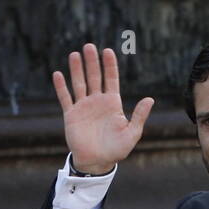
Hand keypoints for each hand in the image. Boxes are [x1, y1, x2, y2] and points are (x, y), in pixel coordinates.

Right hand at [52, 43, 153, 173]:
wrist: (97, 162)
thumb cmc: (116, 150)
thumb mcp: (132, 134)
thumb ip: (139, 116)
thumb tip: (150, 99)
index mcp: (112, 103)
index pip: (111, 79)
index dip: (109, 65)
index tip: (107, 51)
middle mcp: (97, 102)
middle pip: (94, 77)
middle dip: (92, 62)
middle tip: (89, 46)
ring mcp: (83, 107)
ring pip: (79, 84)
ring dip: (77, 69)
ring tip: (75, 54)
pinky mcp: (71, 115)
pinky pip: (65, 98)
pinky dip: (61, 87)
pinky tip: (58, 74)